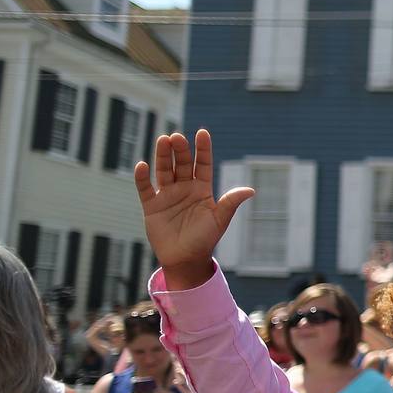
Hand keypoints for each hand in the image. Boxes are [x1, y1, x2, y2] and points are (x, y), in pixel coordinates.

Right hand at [134, 131, 252, 286]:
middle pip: (181, 164)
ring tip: (163, 141)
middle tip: (177, 137)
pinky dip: (142, 178)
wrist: (186, 259)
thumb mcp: (219, 219)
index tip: (202, 133)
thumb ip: (230, 203)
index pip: (202, 164)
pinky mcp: (152, 205)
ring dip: (163, 157)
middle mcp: (184, 188)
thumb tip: (250, 190)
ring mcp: (167, 195)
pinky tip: (142, 165)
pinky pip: (145, 188)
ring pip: (164, 171)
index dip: (202, 149)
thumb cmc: (205, 239)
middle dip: (180, 150)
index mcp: (202, 189)